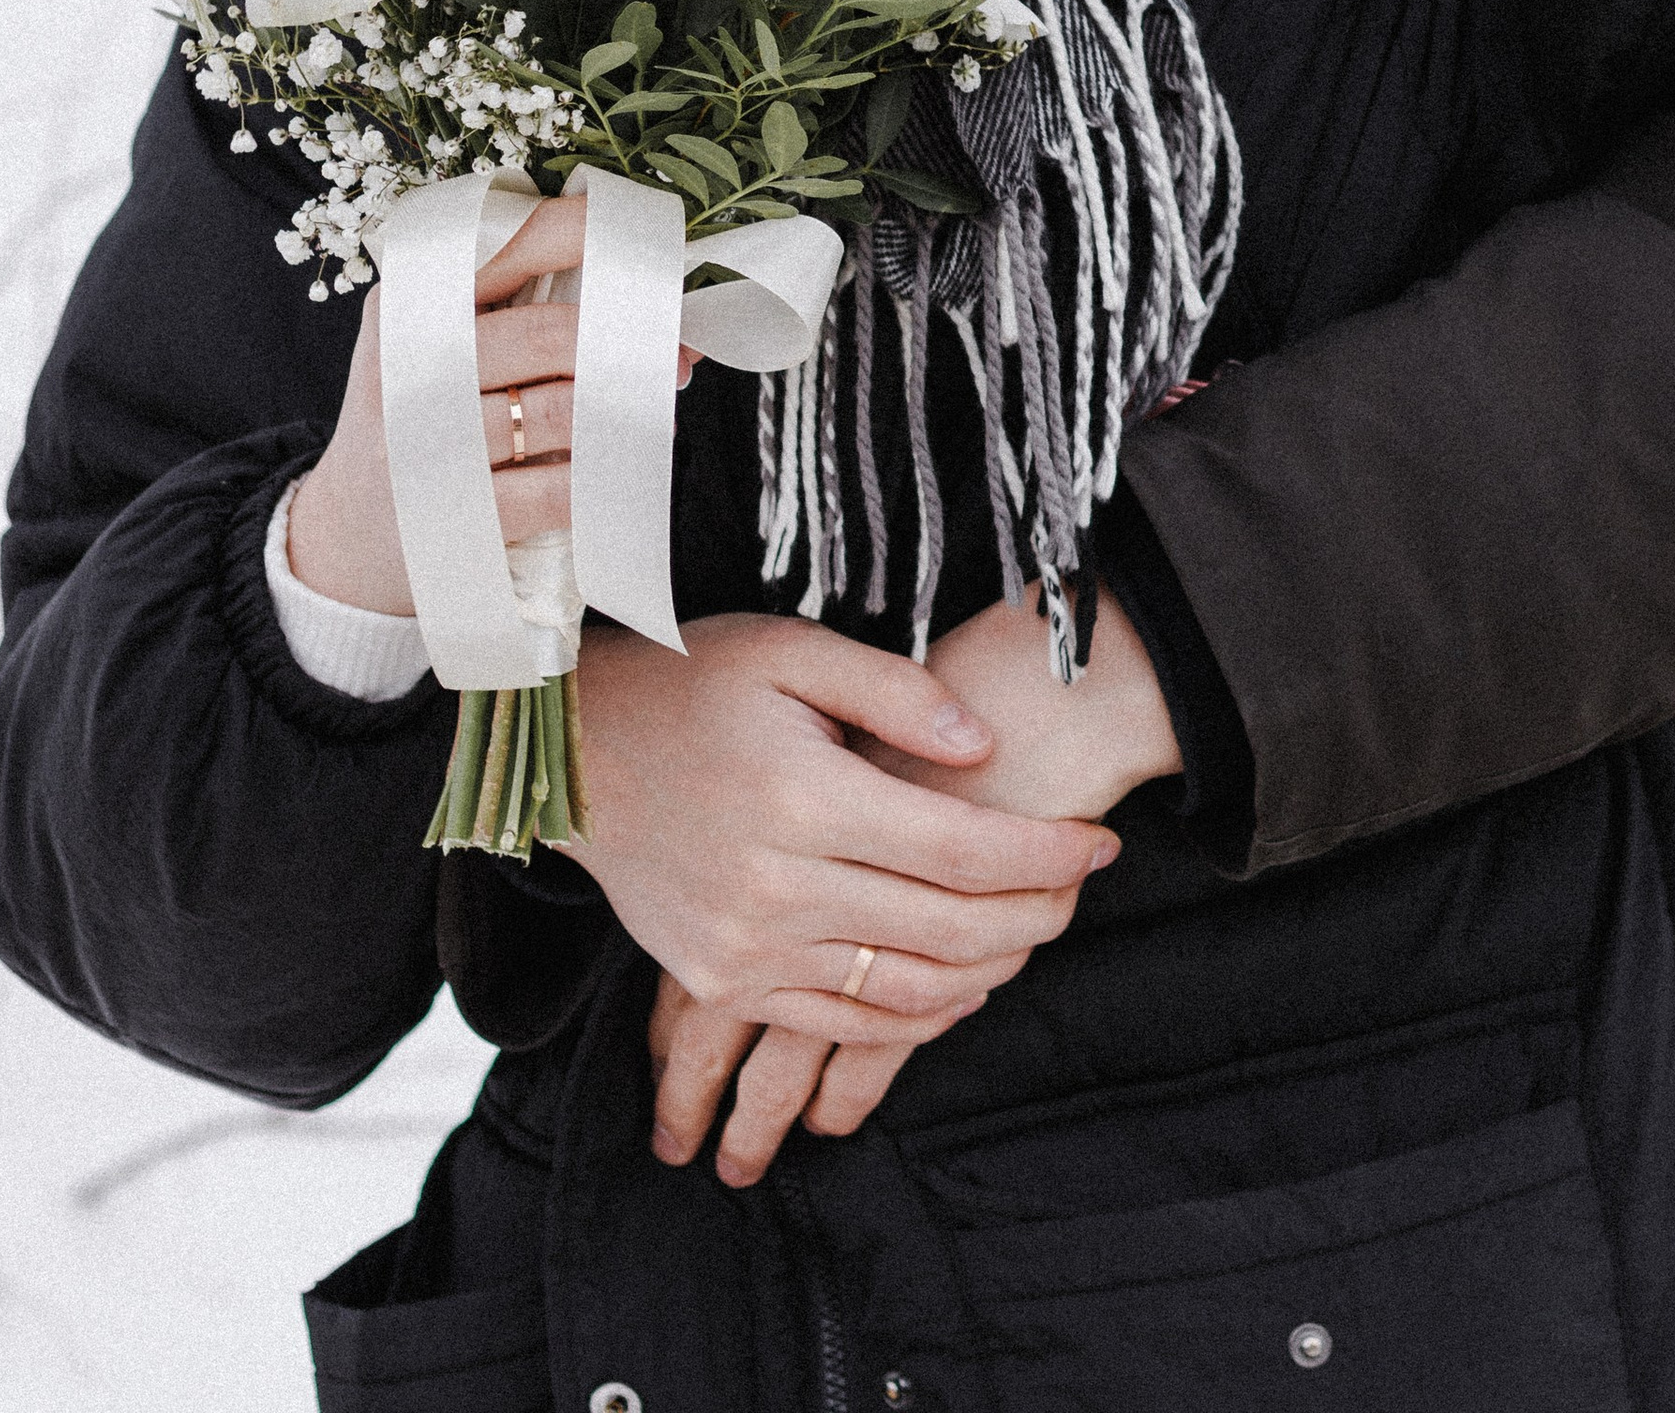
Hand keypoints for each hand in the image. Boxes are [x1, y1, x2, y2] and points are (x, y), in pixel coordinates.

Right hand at [288, 195, 660, 614]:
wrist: (349, 536)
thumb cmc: (426, 421)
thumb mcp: (438, 346)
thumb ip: (521, 308)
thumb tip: (661, 302)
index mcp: (412, 299)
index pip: (513, 243)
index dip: (596, 239)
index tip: (655, 251)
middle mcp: (408, 362)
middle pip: (548, 335)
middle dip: (628, 344)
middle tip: (673, 356)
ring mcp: (424, 442)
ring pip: (560, 411)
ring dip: (625, 414)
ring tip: (652, 417)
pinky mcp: (452, 514)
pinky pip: (557, 487)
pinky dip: (600, 477)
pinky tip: (614, 471)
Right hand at [691, 582, 1182, 1176]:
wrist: (572, 753)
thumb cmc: (690, 681)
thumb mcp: (791, 649)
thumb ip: (896, 693)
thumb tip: (982, 748)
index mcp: (804, 796)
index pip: (962, 850)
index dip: (1047, 854)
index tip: (1101, 841)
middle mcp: (776, 887)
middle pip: (949, 929)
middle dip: (1038, 913)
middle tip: (1083, 885)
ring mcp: (747, 948)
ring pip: (906, 989)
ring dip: (991, 969)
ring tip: (1037, 928)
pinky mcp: (724, 982)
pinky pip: (843, 1024)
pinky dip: (917, 1016)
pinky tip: (962, 982)